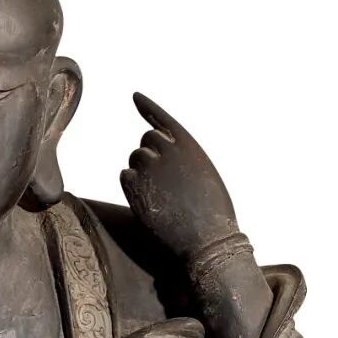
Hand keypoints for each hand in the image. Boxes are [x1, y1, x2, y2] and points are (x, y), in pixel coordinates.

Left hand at [120, 93, 239, 259]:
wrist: (207, 241)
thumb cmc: (213, 214)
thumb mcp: (204, 176)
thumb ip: (183, 159)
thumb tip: (163, 152)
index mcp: (189, 146)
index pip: (163, 119)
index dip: (148, 108)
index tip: (135, 97)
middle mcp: (168, 150)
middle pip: (147, 140)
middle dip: (150, 154)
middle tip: (163, 180)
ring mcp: (150, 167)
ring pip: (135, 158)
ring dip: (143, 172)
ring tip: (162, 196)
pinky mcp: (134, 186)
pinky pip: (125, 176)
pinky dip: (133, 187)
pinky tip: (149, 202)